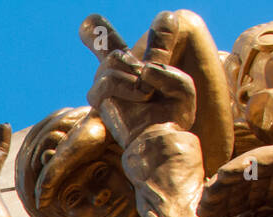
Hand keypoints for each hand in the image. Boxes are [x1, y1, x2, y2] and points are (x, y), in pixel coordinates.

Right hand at [80, 12, 195, 148]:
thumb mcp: (181, 85)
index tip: (91, 21)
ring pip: (112, 60)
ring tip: (147, 93)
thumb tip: (144, 69)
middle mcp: (118, 72)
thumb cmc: (171, 114)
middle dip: (129, 56)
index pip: (114, 42)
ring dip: (133, 74)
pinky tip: (142, 95)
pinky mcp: (101, 100)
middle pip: (111, 45)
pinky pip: (106, 82)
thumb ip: (166, 69)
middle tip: (146, 77)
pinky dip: (125, 86)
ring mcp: (108, 84)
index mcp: (136, 65)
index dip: (100, 32)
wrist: (160, 139)